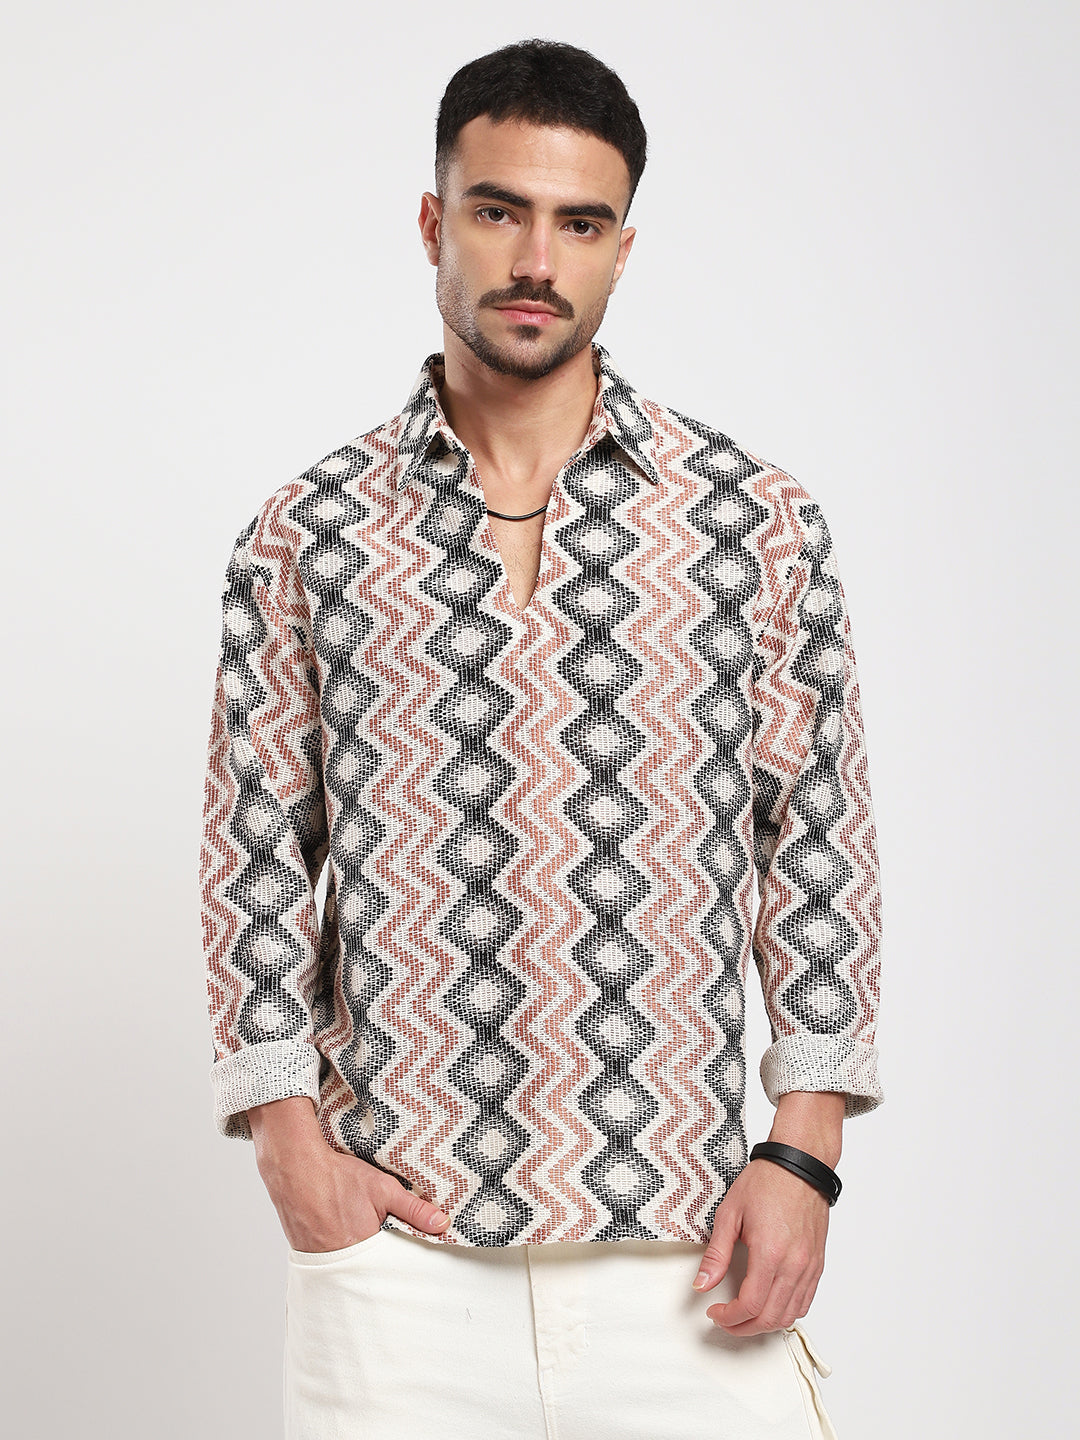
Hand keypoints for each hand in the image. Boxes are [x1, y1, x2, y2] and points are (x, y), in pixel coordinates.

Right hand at [248, 1097, 451, 1250]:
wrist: (293, 1167)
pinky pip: (328, 1259)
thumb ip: (413, 1209)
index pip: (389, 1266)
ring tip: (358, 1236)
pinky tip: (338, 1233)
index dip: (398, 1260)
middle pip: (367, 1270)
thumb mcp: (382, 1188)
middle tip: (382, 1245)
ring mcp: (318, 1258)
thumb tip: (442, 1224)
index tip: (406, 1256)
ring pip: (347, 1265)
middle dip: (378, 1262)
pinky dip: (336, 1251)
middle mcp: (338, 1261)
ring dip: (356, 1256)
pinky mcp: (304, 1253)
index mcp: (361, 1249)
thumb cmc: (337, 1176)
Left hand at [691, 1159, 829, 1336]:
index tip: (715, 1312)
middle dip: (743, 1327)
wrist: (800, 1166)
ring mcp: (809, 1266)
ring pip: (789, 1315)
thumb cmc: (767, 1182)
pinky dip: (786, 1313)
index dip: (729, 1317)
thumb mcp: (730, 1213)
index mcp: (770, 1252)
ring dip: (765, 1324)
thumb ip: (716, 1254)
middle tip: (725, 1320)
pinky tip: (770, 1305)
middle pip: (770, 1318)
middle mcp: (794, 1264)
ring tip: (744, 1315)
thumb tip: (702, 1284)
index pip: (750, 1305)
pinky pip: (805, 1302)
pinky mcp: (817, 1264)